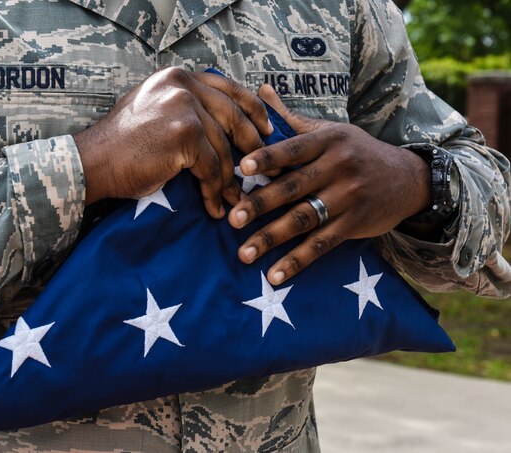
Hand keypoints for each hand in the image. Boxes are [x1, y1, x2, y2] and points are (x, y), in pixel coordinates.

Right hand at [74, 67, 272, 217]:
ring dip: (231, 179)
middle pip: (233, 115)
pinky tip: (215, 206)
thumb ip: (183, 105)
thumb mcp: (152, 109)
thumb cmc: (120, 145)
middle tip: (263, 166)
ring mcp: (184, 109)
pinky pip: (211, 169)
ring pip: (223, 148)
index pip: (227, 88)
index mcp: (177, 77)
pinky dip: (215, 191)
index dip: (252, 109)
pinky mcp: (185, 136)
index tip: (266, 127)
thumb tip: (218, 121)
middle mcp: (182, 86)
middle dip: (252, 143)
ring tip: (236, 198)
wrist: (93, 162)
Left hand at [229, 85, 431, 283]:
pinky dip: (297, 261)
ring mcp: (348, 198)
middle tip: (232, 219)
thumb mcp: (330, 130)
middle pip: (294, 188)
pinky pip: (321, 245)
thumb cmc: (356, 151)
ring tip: (244, 253)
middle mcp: (339, 168)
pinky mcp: (354, 225)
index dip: (268, 158)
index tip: (242, 168)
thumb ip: (292, 118)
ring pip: (304, 220)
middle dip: (261, 204)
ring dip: (272, 238)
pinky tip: (275, 275)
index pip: (293, 149)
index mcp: (328, 141)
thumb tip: (260, 91)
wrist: (407, 179)